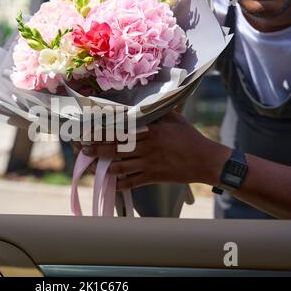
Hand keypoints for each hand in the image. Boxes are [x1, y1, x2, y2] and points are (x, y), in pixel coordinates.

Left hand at [81, 111, 229, 189]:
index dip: (103, 133)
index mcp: (150, 131)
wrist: (206, 161)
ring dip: (105, 167)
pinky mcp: (153, 177)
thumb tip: (144, 106)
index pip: (121, 131)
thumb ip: (157, 114)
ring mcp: (149, 164)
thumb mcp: (175, 119)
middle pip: (115, 149)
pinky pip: (132, 182)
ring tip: (94, 166)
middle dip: (97, 150)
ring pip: (120, 167)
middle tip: (85, 150)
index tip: (90, 132)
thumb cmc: (190, 138)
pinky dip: (120, 184)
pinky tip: (111, 184)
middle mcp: (146, 147)